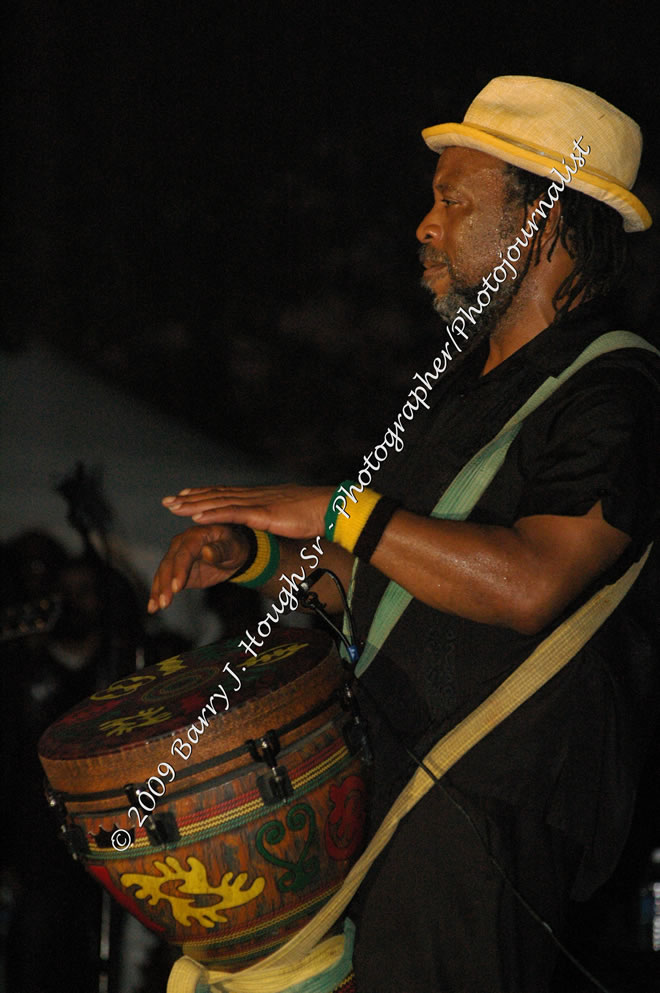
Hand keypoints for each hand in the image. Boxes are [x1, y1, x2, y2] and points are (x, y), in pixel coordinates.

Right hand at [147, 525, 250, 612]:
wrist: (232, 552)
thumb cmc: (234, 546)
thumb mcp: (233, 547)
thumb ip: (221, 549)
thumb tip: (207, 552)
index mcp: (196, 534)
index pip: (184, 553)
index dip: (180, 570)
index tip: (177, 588)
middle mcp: (181, 543)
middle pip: (169, 563)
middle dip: (166, 584)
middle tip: (165, 602)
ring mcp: (176, 555)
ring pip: (163, 573)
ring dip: (158, 590)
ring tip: (156, 607)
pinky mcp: (175, 569)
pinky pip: (164, 580)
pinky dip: (158, 593)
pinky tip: (153, 607)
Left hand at [161, 484, 332, 539]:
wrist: (330, 507)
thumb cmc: (315, 513)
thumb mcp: (290, 515)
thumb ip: (277, 517)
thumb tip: (276, 521)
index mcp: (260, 497)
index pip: (226, 494)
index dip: (204, 494)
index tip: (186, 496)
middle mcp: (254, 496)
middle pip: (216, 496)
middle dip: (191, 499)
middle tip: (168, 501)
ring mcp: (257, 504)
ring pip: (219, 503)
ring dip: (194, 505)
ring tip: (173, 507)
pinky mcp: (262, 514)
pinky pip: (232, 514)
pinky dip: (212, 515)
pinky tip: (196, 517)